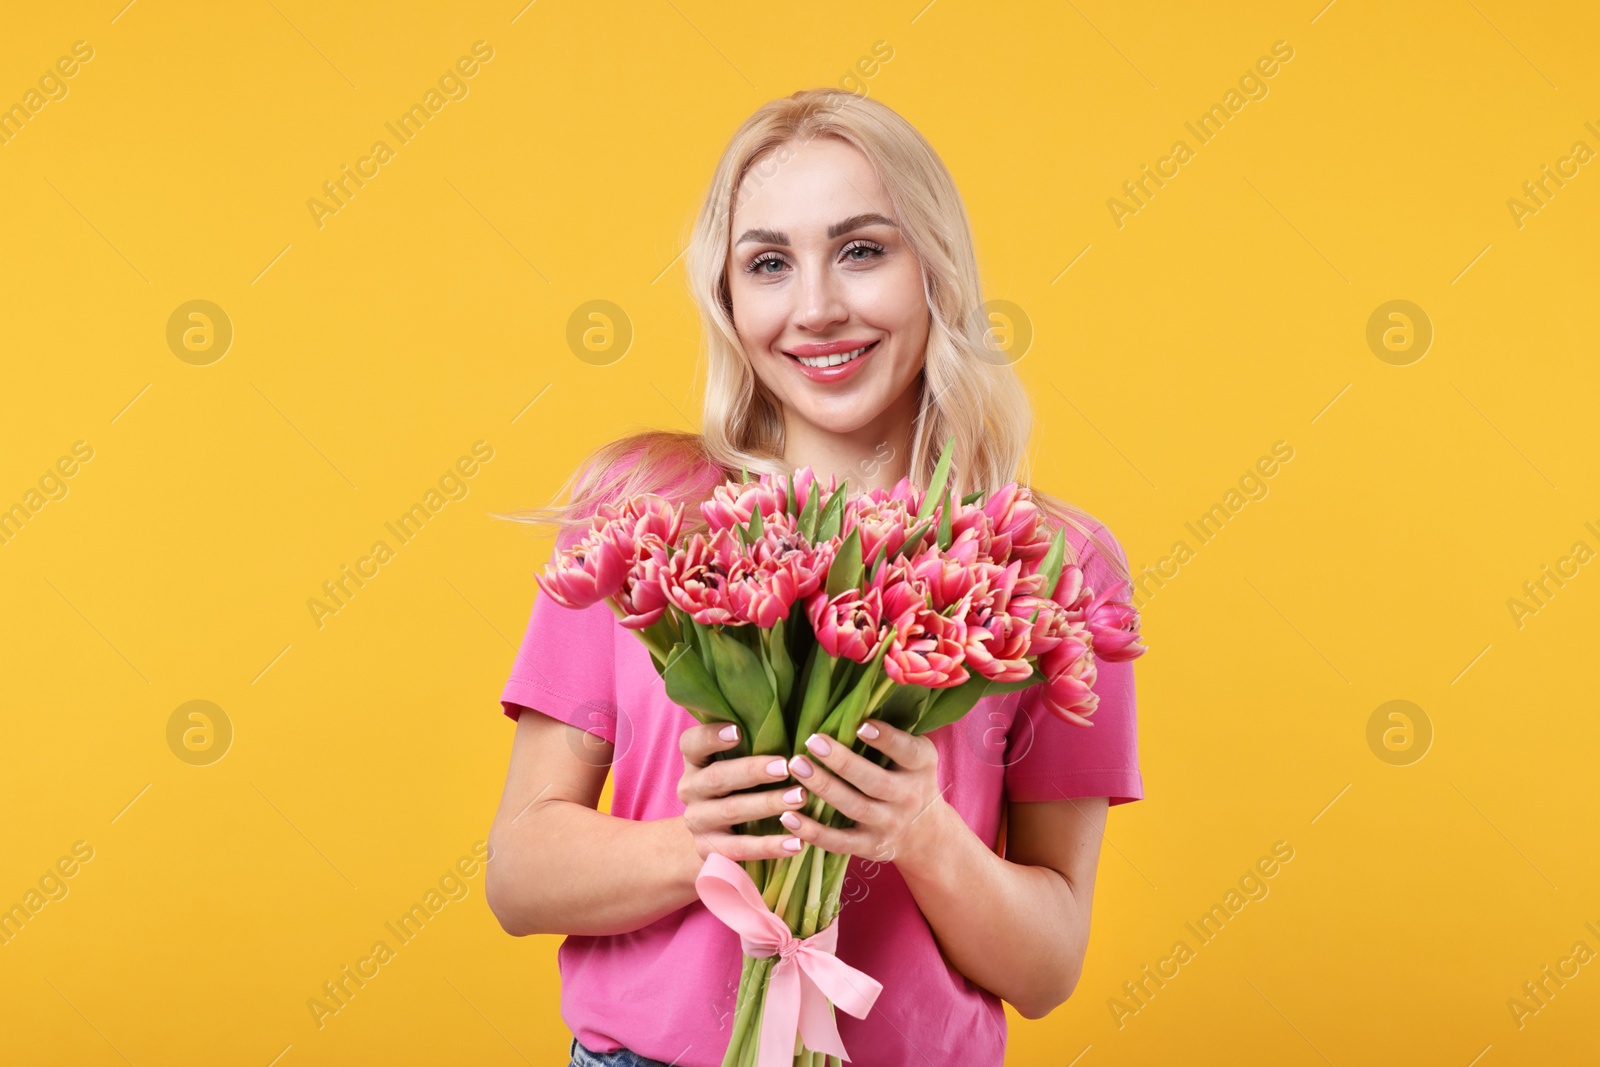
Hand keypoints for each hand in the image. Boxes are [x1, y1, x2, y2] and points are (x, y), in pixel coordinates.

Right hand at [678, 722, 807, 862]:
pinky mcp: (709, 850)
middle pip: (717, 777)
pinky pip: (740, 849)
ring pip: (732, 811)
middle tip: (787, 766)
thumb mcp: (732, 763)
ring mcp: (698, 821)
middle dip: (753, 771)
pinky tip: (797, 843)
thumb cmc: (735, 786)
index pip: (692, 743)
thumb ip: (752, 743)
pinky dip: (769, 847)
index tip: (738, 731)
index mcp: (695, 762)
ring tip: (801, 798)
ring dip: (768, 804)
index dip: (712, 736)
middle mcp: (691, 789)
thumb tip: (795, 717)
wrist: (710, 836)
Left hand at [781, 719, 949, 870]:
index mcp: (920, 766)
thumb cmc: (911, 779)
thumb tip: (854, 701)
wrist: (927, 835)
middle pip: (874, 781)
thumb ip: (894, 735)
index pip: (906, 751)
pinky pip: (839, 841)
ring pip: (854, 807)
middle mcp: (907, 796)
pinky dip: (813, 831)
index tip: (860, 724)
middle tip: (812, 741)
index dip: (885, 739)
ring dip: (823, 787)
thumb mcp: (916, 755)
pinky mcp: (869, 847)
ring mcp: (888, 824)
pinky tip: (787, 816)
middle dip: (842, 762)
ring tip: (796, 766)